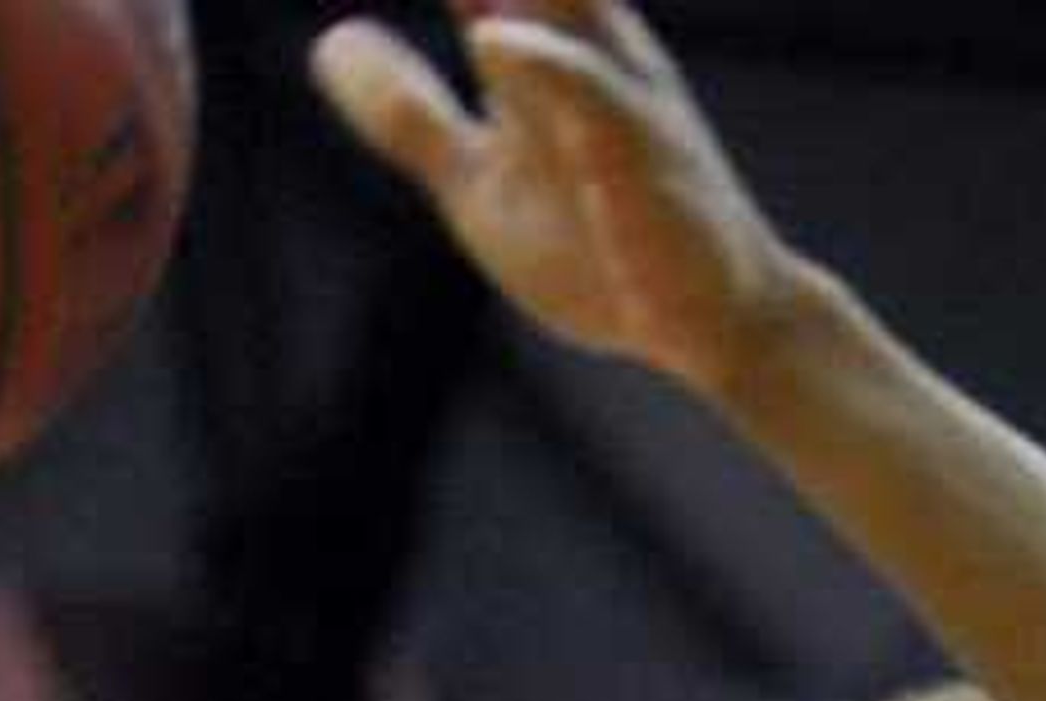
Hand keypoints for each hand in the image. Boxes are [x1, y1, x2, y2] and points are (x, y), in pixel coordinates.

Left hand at [311, 3, 808, 407]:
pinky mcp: (644, 160)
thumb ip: (410, 111)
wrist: (713, 322)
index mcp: (535, 33)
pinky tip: (495, 41)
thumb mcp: (478, 181)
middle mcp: (579, 38)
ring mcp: (617, 93)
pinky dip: (546, 65)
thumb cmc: (601, 244)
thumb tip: (332, 42)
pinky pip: (596, 99)